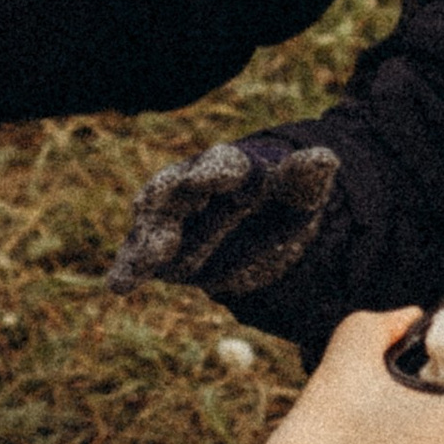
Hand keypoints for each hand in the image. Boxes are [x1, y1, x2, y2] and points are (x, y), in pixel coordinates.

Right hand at [108, 141, 339, 301]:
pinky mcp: (163, 250)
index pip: (223, 164)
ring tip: (143, 262)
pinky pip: (141, 257)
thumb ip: (305, 178)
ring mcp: (173, 218)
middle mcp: (193, 186)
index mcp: (231, 167)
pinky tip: (117, 285)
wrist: (264, 224)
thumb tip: (325, 158)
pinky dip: (129, 268)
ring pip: (153, 224)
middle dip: (170, 207)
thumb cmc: (282, 202)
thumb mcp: (300, 194)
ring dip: (146, 242)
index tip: (217, 176)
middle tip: (169, 230)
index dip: (219, 171)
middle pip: (175, 191)